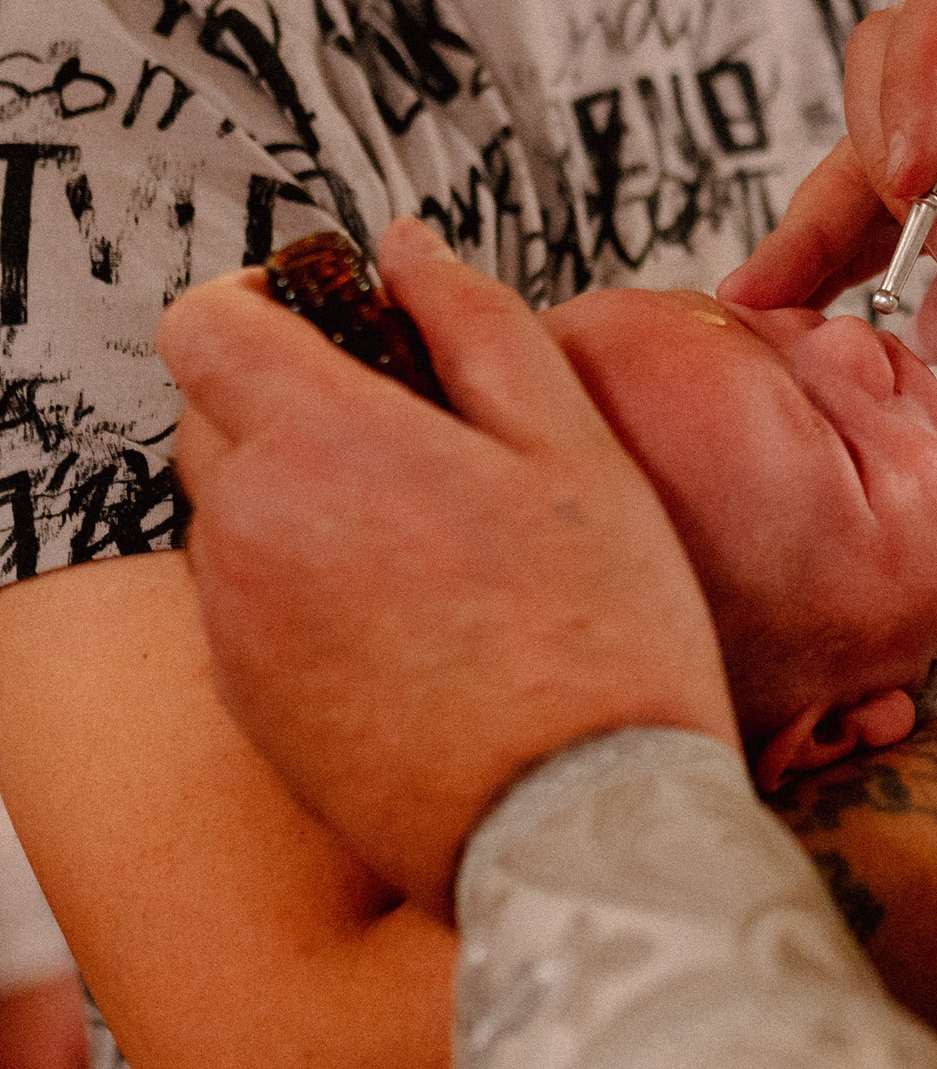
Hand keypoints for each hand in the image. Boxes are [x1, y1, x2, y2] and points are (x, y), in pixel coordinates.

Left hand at [160, 220, 735, 920]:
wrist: (577, 822)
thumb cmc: (601, 630)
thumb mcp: (575, 449)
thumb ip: (480, 326)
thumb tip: (407, 247)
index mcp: (324, 445)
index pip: (204, 322)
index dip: (261, 301)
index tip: (337, 322)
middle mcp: (248, 530)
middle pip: (210, 414)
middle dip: (292, 399)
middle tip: (421, 436)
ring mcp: (236, 625)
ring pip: (232, 513)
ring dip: (301, 497)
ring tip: (432, 543)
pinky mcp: (246, 704)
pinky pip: (248, 602)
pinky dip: (306, 586)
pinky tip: (415, 623)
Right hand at [720, 0, 936, 337]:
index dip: (915, 77)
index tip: (910, 167)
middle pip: (905, 71)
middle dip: (876, 152)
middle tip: (908, 240)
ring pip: (900, 152)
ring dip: (855, 217)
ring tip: (795, 294)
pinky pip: (932, 215)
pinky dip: (883, 253)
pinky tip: (830, 298)